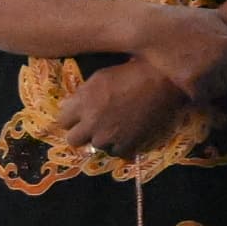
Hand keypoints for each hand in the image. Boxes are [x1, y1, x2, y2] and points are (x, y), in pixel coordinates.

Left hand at [54, 59, 187, 155]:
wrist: (164, 82)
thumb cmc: (131, 73)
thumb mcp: (100, 76)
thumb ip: (81, 94)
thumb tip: (67, 106)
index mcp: (82, 103)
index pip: (62, 121)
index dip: (72, 117)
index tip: (80, 114)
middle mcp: (92, 123)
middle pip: (74, 139)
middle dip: (82, 132)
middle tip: (94, 124)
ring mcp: (109, 136)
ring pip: (96, 146)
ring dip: (103, 138)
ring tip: (116, 127)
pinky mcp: (128, 144)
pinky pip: (117, 152)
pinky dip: (121, 145)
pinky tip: (128, 134)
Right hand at [125, 7, 226, 100]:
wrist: (151, 29)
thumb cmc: (185, 20)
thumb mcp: (216, 16)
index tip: (226, 62)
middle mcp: (223, 58)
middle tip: (210, 68)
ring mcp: (207, 72)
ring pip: (221, 89)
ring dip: (214, 86)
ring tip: (201, 74)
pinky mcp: (190, 83)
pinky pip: (204, 97)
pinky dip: (199, 93)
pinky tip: (190, 83)